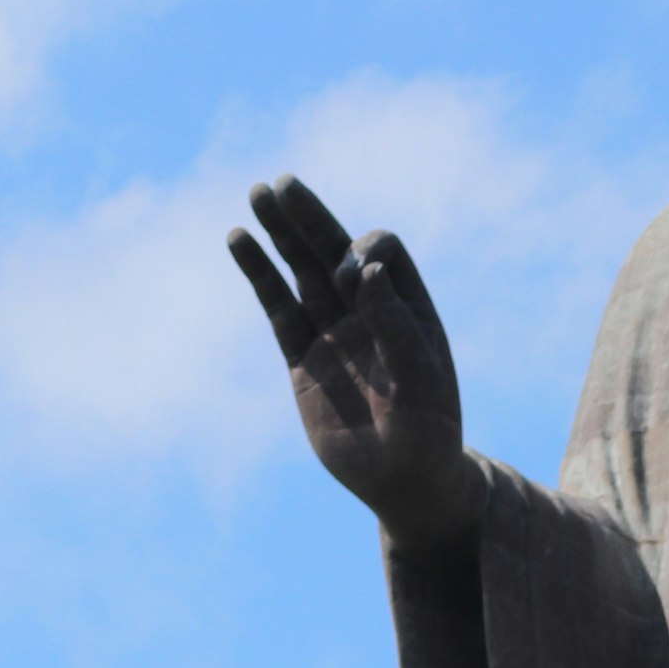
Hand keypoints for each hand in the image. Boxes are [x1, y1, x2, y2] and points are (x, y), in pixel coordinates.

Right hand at [227, 178, 485, 553]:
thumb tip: (367, 272)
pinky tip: (240, 240)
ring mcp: (334, 333)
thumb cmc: (428, 434)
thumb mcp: (422, 381)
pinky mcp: (303, 359)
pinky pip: (277, 308)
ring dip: (281, 232)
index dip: (362, 256)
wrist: (405, 483)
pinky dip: (259, 274)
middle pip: (335, 249)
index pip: (381, 253)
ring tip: (257, 192)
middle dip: (310, 216)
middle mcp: (370, 312)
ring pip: (302, 271)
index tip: (356, 286)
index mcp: (408, 308)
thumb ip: (396, 326)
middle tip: (281, 183)